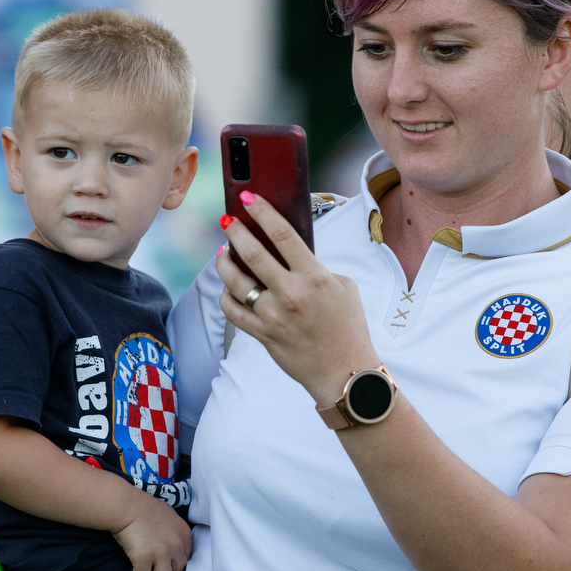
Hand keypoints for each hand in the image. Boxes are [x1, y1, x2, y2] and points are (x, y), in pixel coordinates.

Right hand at [111, 495, 191, 570]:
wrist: (127, 506)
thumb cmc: (144, 507)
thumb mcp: (168, 515)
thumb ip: (174, 531)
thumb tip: (172, 543)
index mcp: (184, 534)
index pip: (188, 558)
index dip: (178, 567)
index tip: (171, 570)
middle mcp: (177, 546)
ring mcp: (161, 553)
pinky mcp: (144, 559)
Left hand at [218, 193, 379, 404]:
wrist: (345, 373)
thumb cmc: (348, 326)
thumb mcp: (343, 287)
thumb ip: (315, 268)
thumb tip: (287, 254)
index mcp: (314, 278)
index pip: (283, 234)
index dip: (263, 211)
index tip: (249, 197)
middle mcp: (291, 295)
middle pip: (252, 254)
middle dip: (236, 231)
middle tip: (227, 220)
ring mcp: (273, 316)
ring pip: (235, 282)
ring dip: (224, 262)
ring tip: (223, 252)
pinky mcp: (263, 335)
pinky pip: (233, 311)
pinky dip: (226, 296)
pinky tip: (227, 287)